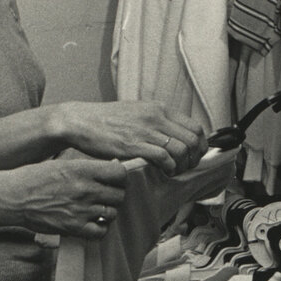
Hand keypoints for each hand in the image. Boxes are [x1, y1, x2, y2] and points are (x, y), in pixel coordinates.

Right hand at [13, 158, 127, 238]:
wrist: (14, 197)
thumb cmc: (35, 178)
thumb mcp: (62, 163)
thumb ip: (88, 167)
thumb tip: (113, 167)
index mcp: (82, 170)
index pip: (120, 174)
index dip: (121, 178)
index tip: (115, 180)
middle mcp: (85, 189)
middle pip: (119, 195)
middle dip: (115, 195)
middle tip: (105, 196)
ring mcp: (81, 210)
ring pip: (112, 213)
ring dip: (107, 212)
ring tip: (96, 209)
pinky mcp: (73, 227)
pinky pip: (101, 232)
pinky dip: (100, 229)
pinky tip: (92, 223)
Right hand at [55, 101, 206, 174]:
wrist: (80, 121)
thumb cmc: (106, 121)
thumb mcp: (136, 112)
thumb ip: (156, 121)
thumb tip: (173, 135)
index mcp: (158, 109)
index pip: (195, 127)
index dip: (200, 146)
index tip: (194, 156)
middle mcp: (156, 117)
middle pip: (193, 140)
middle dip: (194, 158)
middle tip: (185, 168)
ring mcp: (146, 131)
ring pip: (182, 150)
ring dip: (182, 165)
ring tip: (173, 171)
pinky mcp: (134, 145)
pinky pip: (164, 158)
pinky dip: (168, 168)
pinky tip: (162, 172)